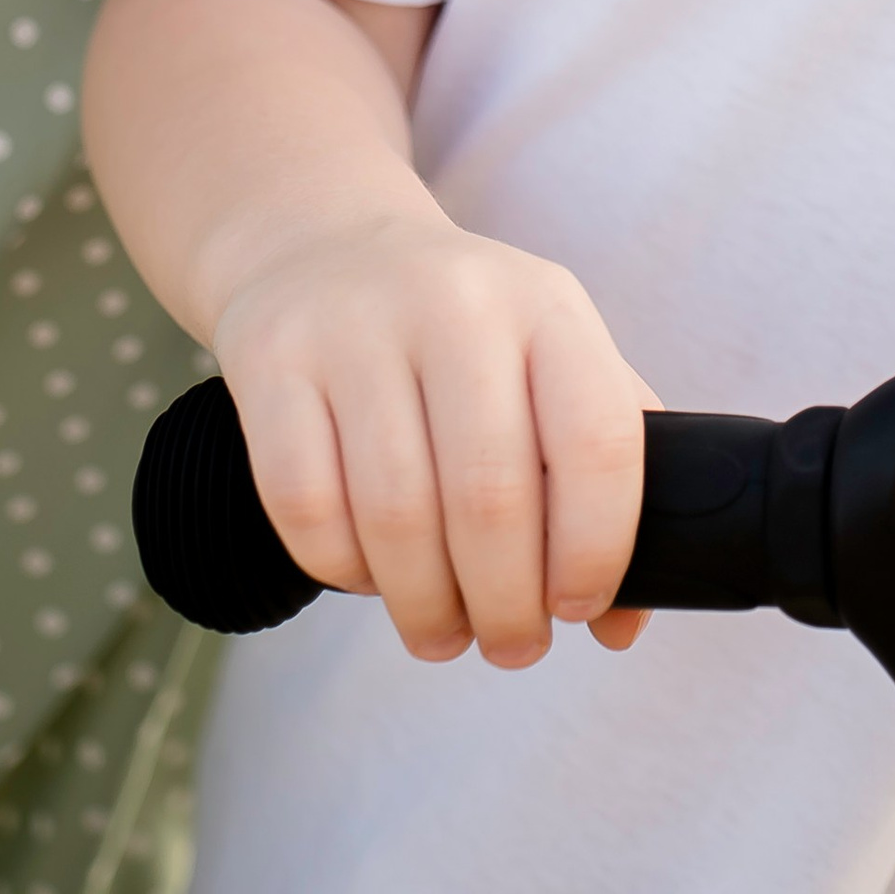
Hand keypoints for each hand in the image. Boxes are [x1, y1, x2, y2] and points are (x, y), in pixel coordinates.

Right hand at [212, 214, 654, 669]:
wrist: (325, 247)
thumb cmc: (463, 339)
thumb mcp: (550, 363)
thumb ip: (605, 478)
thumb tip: (622, 626)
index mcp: (547, 305)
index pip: (599, 440)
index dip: (597, 549)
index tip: (578, 606)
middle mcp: (456, 303)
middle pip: (491, 498)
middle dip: (506, 606)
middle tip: (509, 646)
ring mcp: (356, 326)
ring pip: (396, 515)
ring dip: (426, 606)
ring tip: (441, 633)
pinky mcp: (272, 360)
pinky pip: (306, 507)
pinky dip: (343, 569)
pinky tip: (368, 576)